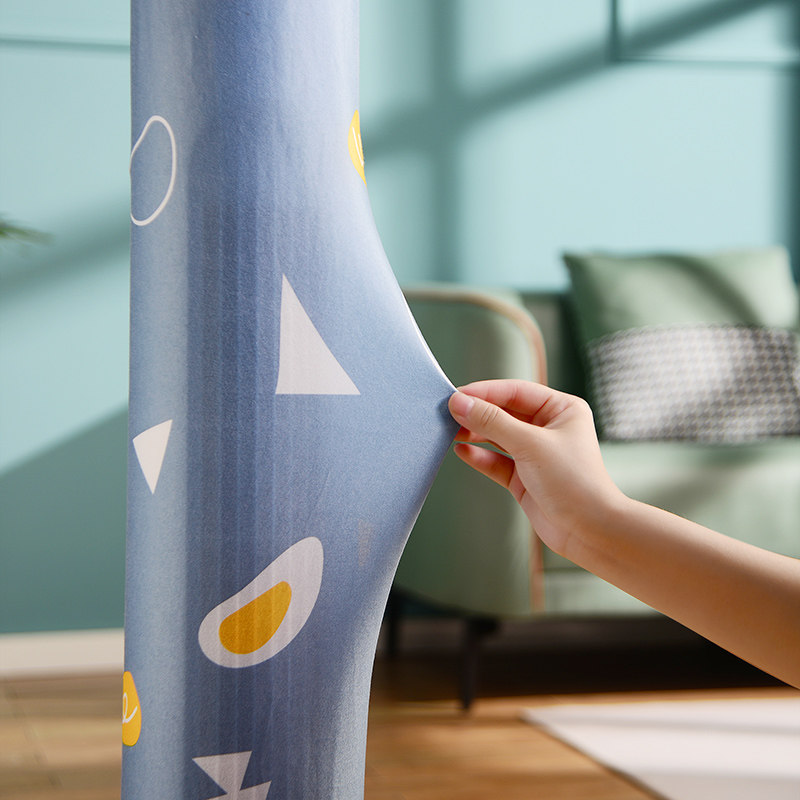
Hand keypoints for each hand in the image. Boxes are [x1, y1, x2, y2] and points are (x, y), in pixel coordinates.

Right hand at [448, 380, 623, 557]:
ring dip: (475, 433)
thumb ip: (492, 422)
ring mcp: (536, 453)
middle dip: (477, 413)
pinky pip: (496, 461)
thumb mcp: (530, 445)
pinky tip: (462, 451)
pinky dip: (479, 456)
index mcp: (561, 409)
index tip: (457, 395)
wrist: (590, 531)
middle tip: (448, 413)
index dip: (485, 392)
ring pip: (498, 436)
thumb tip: (461, 403)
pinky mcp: (524, 478)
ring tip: (449, 431)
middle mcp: (549, 428)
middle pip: (504, 412)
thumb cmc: (575, 483)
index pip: (516, 391)